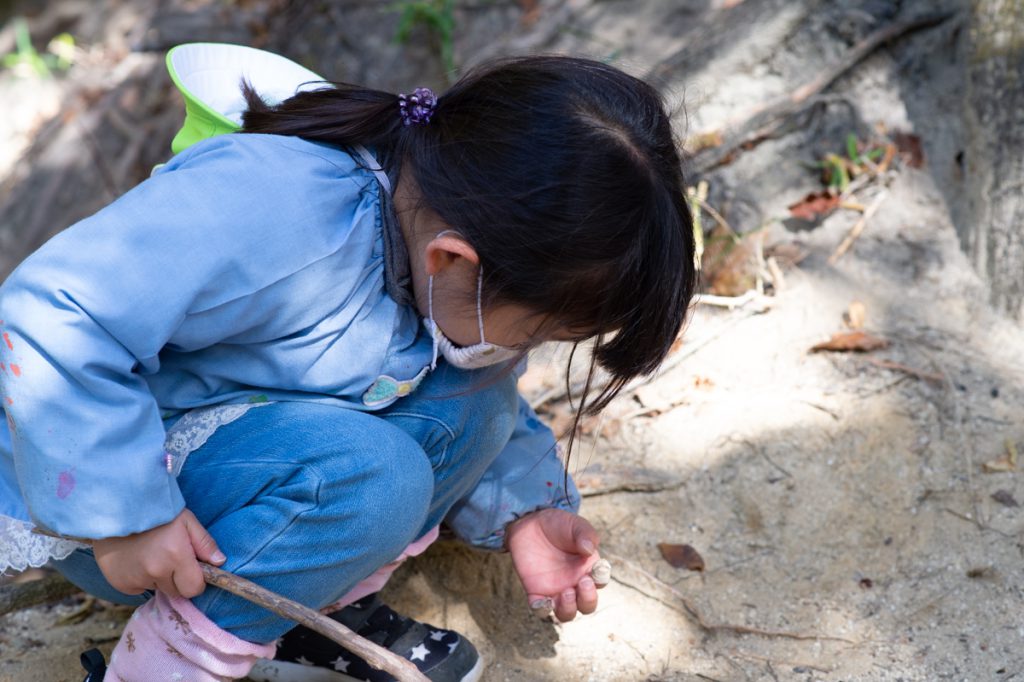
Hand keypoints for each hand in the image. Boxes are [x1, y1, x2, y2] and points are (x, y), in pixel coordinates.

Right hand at [92, 508, 225, 598]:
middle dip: (178, 580)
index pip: (194, 589)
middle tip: (170, 558)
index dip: (196, 581)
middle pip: (176, 592)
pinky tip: (137, 560)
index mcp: (176, 556)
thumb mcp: (187, 521)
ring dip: (158, 578)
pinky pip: (138, 588)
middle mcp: (156, 571)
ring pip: (157, 588)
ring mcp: (136, 579)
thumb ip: (204, 543)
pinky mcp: (120, 583)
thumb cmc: (157, 514)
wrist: (118, 509)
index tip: (192, 569)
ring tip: (151, 555)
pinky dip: (140, 579)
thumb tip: (219, 562)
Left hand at [505, 508, 602, 621]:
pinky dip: (542, 610)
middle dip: (588, 599)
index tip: (596, 569)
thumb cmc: (558, 525)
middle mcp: (575, 583)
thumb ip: (585, 534)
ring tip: (566, 593)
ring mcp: (556, 590)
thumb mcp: (574, 524)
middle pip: (587, 605)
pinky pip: (541, 610)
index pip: (600, 581)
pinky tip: (542, 601)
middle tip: (582, 582)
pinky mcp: (536, 592)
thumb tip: (589, 550)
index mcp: (588, 568)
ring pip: (567, 613)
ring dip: (569, 609)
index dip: (601, 579)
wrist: (530, 523)